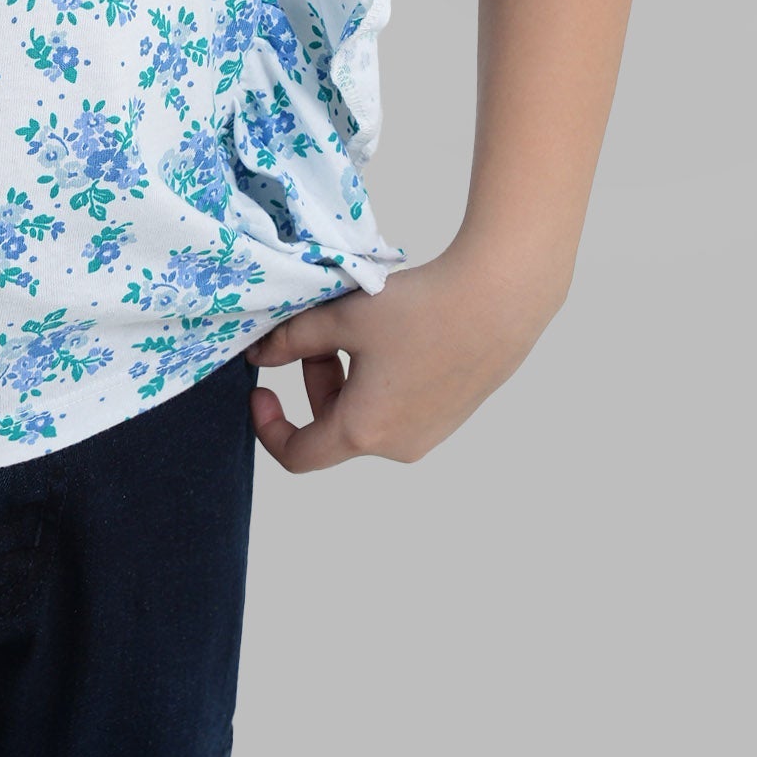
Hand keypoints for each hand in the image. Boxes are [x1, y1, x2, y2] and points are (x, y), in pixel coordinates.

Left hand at [243, 241, 565, 470]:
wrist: (497, 302)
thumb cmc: (420, 311)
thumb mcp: (343, 317)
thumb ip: (292, 339)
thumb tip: (259, 355)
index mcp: (362, 431)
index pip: (297, 455)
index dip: (269, 426)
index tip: (260, 390)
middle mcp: (396, 446)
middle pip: (332, 425)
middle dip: (315, 377)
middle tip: (323, 328)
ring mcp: (427, 435)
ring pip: (365, 414)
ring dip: (348, 375)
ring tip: (362, 323)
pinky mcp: (448, 417)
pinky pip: (396, 408)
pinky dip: (379, 378)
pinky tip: (396, 334)